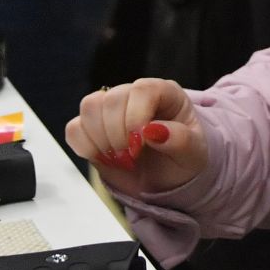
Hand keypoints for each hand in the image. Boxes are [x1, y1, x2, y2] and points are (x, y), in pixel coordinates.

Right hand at [64, 79, 207, 194]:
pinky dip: (84, 146)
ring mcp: (111, 110)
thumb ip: (181, 141)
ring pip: (89, 106)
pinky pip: (75, 127)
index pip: (142, 89)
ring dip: (100, 139)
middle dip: (117, 134)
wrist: (169, 180)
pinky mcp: (92, 129)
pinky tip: (103, 158)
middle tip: (131, 158)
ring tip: (119, 159)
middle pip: (112, 98)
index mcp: (165, 93)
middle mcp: (135, 96)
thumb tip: (154, 131)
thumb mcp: (194, 155)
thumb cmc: (184, 161)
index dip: (136, 116)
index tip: (140, 144)